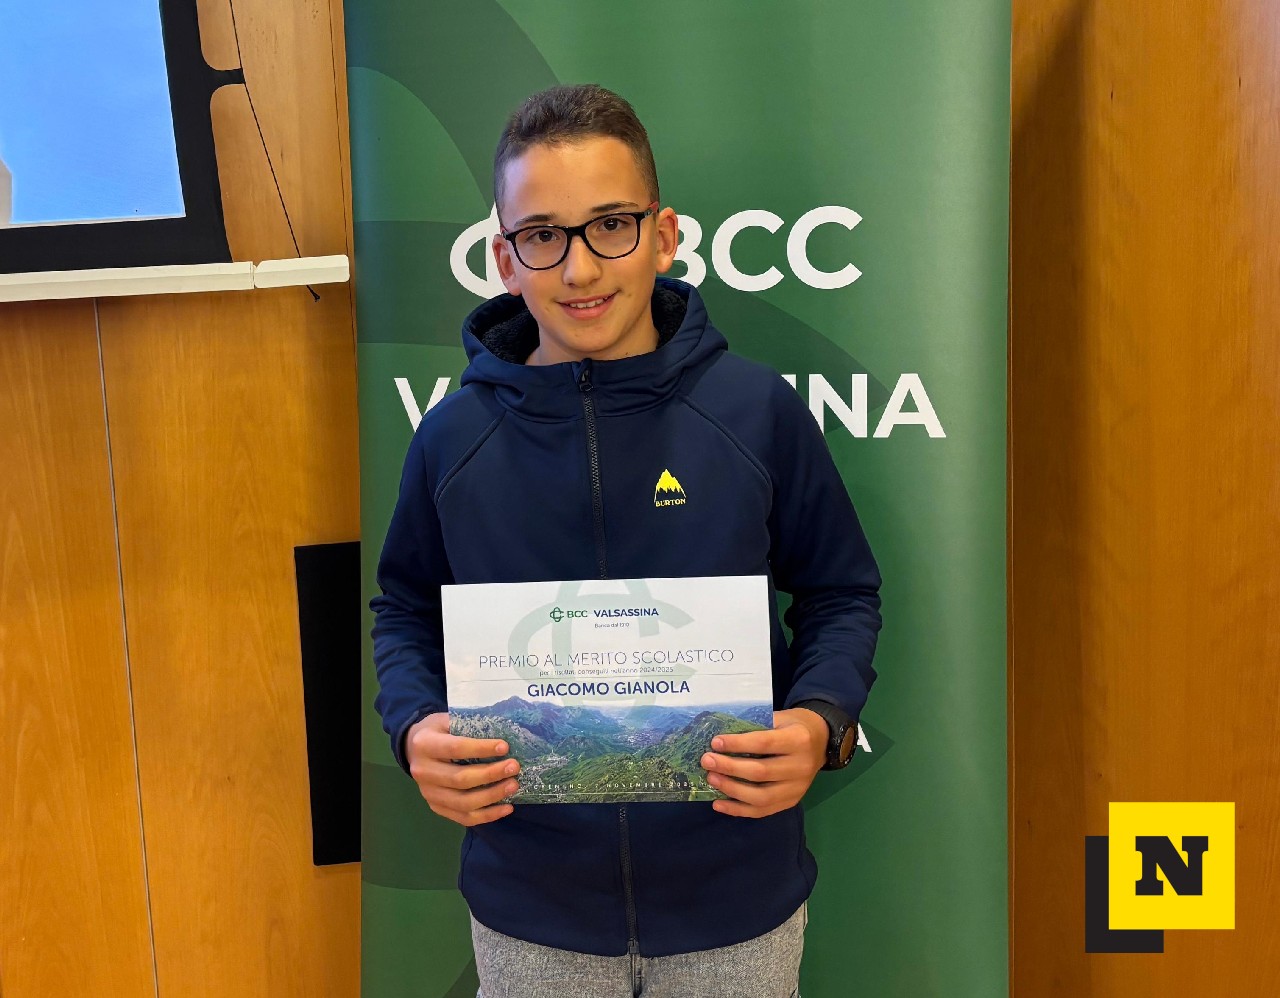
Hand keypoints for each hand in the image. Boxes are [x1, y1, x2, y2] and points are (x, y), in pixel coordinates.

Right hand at [404, 712, 519, 826]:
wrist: (413, 748)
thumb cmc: (438, 731)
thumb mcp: (447, 719)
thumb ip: (469, 724)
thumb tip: (504, 730)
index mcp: (425, 744)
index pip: (455, 748)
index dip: (481, 749)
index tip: (505, 746)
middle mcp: (422, 772)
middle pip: (460, 779)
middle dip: (491, 774)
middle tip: (514, 767)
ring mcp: (428, 793)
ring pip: (463, 802)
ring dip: (492, 796)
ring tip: (513, 786)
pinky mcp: (436, 807)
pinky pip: (464, 817)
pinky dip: (488, 815)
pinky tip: (507, 808)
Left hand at [700, 708, 827, 817]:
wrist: (822, 741)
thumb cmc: (794, 725)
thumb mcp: (780, 717)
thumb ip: (756, 726)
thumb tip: (721, 738)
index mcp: (799, 740)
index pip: (764, 744)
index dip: (738, 744)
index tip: (715, 742)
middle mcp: (801, 766)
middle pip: (761, 772)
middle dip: (729, 768)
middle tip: (707, 761)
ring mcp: (798, 788)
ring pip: (761, 796)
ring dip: (732, 789)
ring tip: (711, 779)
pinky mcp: (792, 801)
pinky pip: (763, 810)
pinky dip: (738, 809)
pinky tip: (719, 803)